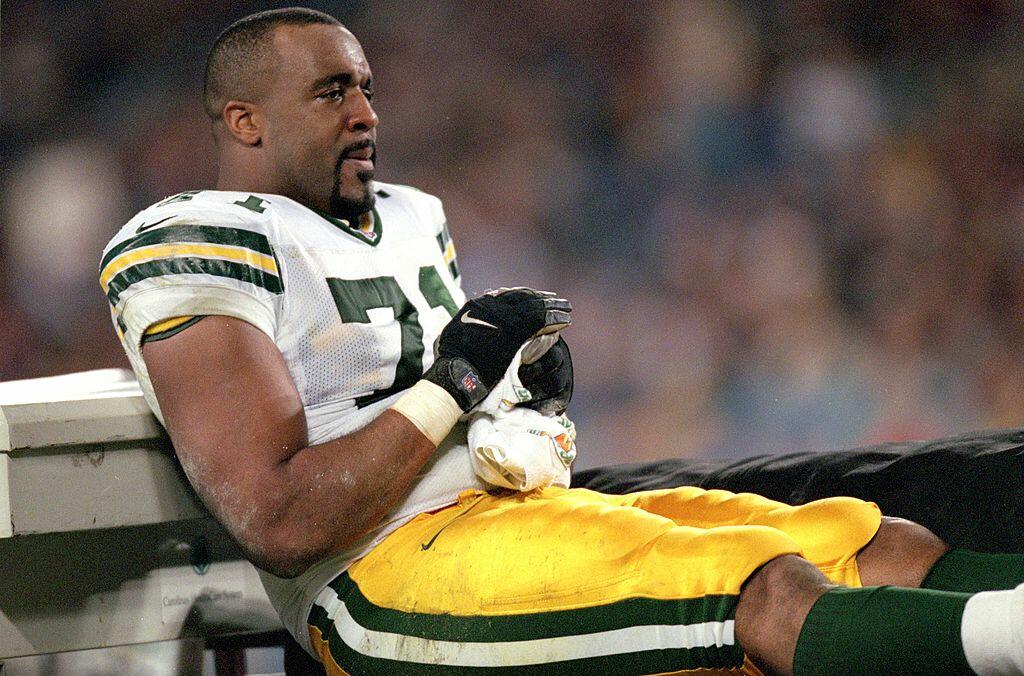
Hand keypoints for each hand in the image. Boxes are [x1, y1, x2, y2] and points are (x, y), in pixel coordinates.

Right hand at [423, 287, 570, 410]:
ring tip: (566, 309)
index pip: (509, 295)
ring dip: (553, 306)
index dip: (527, 296)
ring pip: (535, 306)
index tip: (538, 298)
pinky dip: (555, 319)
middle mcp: (491, 305)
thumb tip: (478, 320)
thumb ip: (473, 323)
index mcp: (478, 304)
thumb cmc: (453, 360)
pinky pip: (540, 320)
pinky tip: (565, 320)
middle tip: (557, 301)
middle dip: (542, 299)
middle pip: (524, 297)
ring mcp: (503, 317)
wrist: (455, 373)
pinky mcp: (515, 332)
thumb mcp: (459, 334)